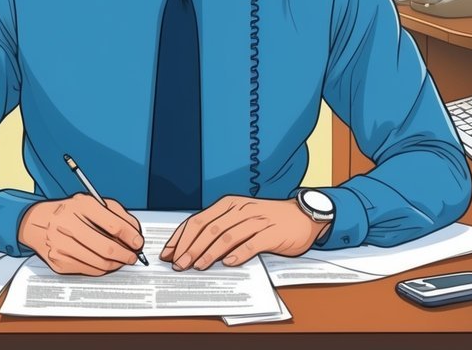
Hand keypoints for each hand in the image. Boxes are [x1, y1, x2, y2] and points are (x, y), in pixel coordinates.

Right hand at [17, 194, 144, 275]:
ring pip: (100, 263)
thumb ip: (117, 214)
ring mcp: (62, 245)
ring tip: (121, 260)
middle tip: (132, 256)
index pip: (114, 225)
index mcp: (81, 206)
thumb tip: (135, 233)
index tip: (137, 242)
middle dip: (126, 255)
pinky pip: (89, 270)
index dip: (131, 237)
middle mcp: (69, 225)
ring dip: (116, 264)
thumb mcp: (92, 203)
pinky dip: (102, 269)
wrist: (38, 223)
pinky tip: (105, 262)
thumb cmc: (69, 212)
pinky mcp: (60, 262)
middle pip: (107, 248)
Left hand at [161, 196, 329, 269]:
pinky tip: (228, 263)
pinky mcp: (272, 233)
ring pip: (227, 236)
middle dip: (191, 248)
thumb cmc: (267, 220)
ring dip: (210, 252)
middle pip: (209, 229)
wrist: (302, 216)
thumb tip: (191, 249)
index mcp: (228, 204)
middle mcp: (240, 209)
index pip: (198, 220)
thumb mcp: (239, 218)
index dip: (181, 237)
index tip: (169, 253)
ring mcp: (257, 220)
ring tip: (199, 265)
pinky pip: (252, 243)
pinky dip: (239, 253)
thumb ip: (218, 229)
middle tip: (179, 264)